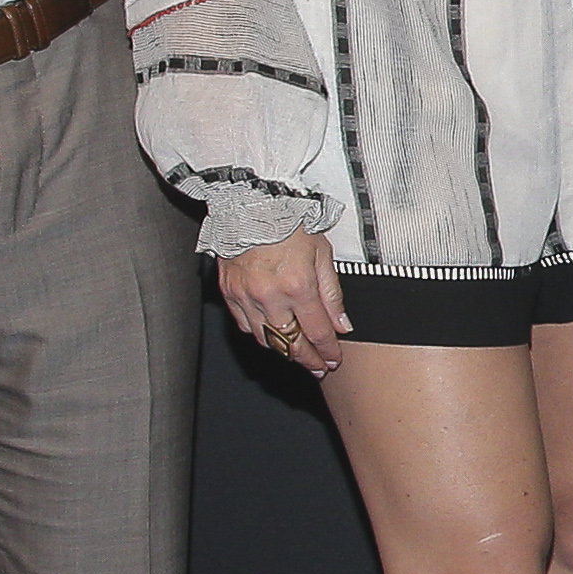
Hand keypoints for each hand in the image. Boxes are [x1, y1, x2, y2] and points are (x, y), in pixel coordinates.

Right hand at [216, 231, 348, 377]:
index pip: (317, 332)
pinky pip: (245, 325)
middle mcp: (271, 297)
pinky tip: (271, 334)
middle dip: (307, 359)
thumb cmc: (289, 222)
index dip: (327, 351)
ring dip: (283, 350)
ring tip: (297, 353)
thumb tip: (342, 324)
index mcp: (298, 286)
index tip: (333, 360)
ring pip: (266, 339)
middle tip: (317, 368)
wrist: (251, 205)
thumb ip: (332, 293)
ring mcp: (246, 296)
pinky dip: (260, 334)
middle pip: (291, 343)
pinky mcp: (229, 292)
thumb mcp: (322, 254)